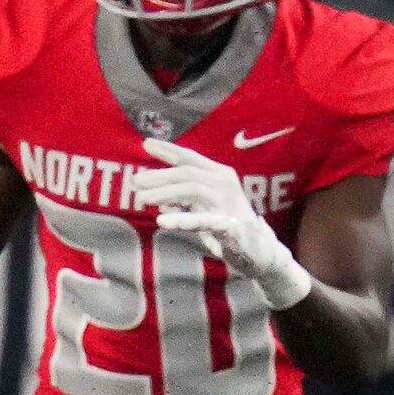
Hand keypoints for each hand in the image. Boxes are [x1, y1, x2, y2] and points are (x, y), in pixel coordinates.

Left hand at [133, 138, 314, 308]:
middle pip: (188, 173)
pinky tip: (162, 220)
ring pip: (193, 190)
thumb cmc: (226, 225)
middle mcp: (225, 185)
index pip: (191, 158)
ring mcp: (229, 204)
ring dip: (164, 193)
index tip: (146, 143)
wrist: (259, 251)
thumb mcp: (199, 207)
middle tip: (134, 181)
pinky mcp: (232, 227)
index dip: (168, 150)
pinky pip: (206, 220)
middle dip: (159, 175)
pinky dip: (183, 219)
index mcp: (218, 176)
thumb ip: (179, 199)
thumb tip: (153, 195)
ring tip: (142, 199)